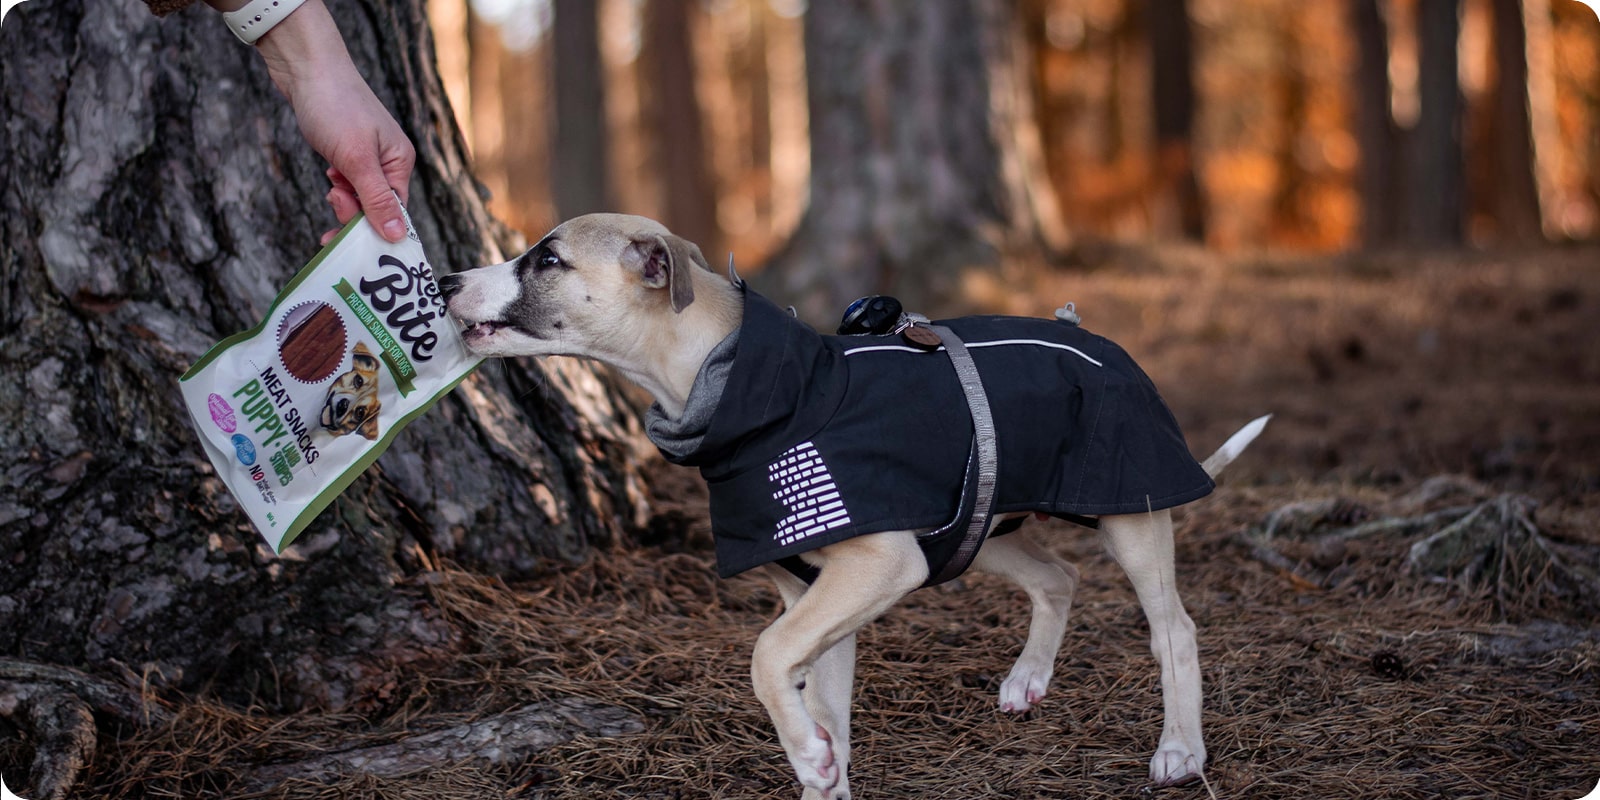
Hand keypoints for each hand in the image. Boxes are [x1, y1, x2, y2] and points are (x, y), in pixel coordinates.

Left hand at [253, 0, 414, 243]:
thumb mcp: (356, 159)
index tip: (345, 237)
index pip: (395, 210)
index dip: (372, 226)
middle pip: (377, 206)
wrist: (305, 66)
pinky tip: (328, 170)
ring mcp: (369, 154)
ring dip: (343, 197)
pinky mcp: (349, 149)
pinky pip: (348, 181)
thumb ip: (376, 199)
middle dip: (353, 211)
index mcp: (400, 161)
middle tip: (332, 197)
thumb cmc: (334, 106)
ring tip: (330, 181)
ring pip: (360, 195)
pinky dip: (337, 184)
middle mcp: (390, 160)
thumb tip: (397, 236)